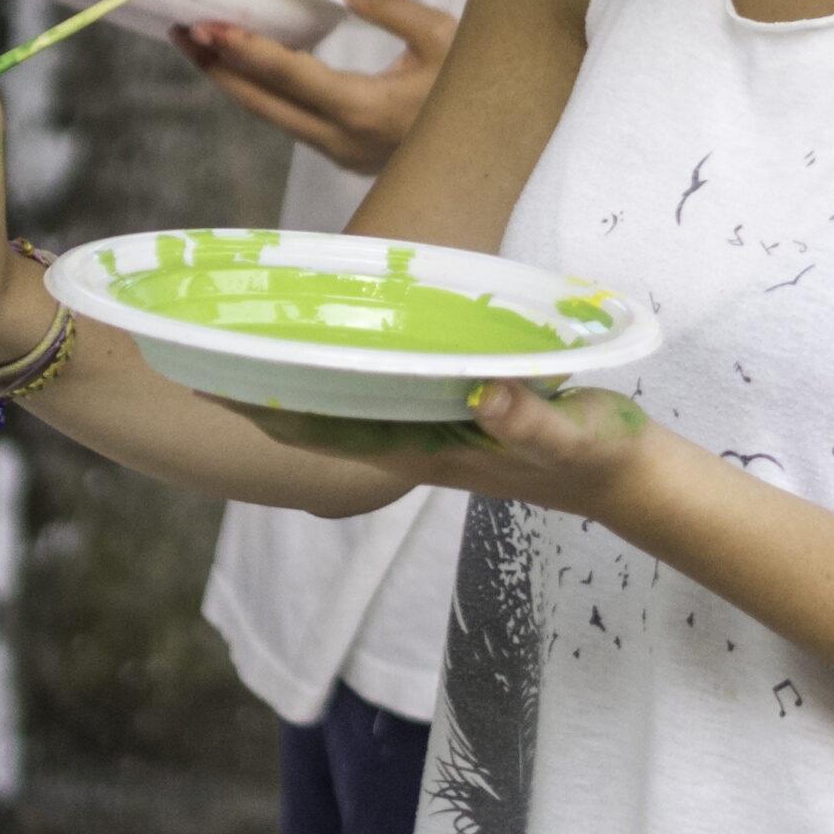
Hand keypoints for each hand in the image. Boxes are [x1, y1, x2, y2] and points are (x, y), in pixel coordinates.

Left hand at [173, 0, 456, 174]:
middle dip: (219, 69)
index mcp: (367, 110)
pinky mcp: (349, 156)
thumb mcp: (440, 33)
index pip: (291, 77)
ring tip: (201, 48)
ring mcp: (345, 154)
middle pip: (265, 106)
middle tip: (183, 33)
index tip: (209, 28)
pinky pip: (295, 124)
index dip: (246, 50)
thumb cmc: (478, 84)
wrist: (501, 144)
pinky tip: (249, 69)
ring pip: (275, 119)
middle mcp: (346, 140)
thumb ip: (384, 4)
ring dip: (237, 83)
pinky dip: (266, 94)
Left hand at [235, 381, 662, 523]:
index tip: (216, 386)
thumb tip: (481, 393)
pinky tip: (336, 354)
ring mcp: (437, 438)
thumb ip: (529, 420)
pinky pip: (383, 402)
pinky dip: (346, 381)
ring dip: (299, 389)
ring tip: (249, 349)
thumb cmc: (600, 458)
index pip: (334, 437)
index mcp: (434, 452)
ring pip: (348, 415)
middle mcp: (422, 448)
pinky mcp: (458, 422)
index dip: (272, 416)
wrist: (632, 483)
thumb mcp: (572, 436)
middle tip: (201, 357)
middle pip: (324, 426)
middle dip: (265, 399)